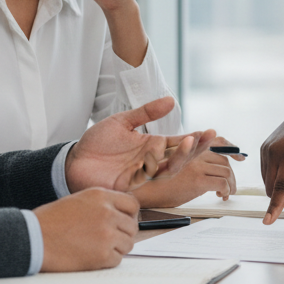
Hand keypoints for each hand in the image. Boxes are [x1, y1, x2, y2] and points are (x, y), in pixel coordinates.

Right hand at [35, 188, 139, 271]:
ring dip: (116, 248)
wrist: (33, 238)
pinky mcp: (102, 254)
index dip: (129, 215)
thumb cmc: (50, 221)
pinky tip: (92, 257)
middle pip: (132, 226)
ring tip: (97, 248)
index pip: (132, 205)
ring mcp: (106, 234)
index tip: (123, 223)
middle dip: (122, 234)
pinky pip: (117, 259)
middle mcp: (107, 213)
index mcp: (101, 196)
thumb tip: (121, 215)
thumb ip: (101, 204)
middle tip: (109, 239)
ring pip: (128, 244)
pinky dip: (107, 261)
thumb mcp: (78, 200)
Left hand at [67, 96, 215, 191]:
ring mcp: (142, 173)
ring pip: (169, 168)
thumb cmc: (97, 143)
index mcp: (152, 146)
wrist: (74, 161)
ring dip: (181, 156)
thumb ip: (146, 112)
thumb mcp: (123, 121)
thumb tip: (171, 100)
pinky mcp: (129, 183)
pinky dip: (156, 165)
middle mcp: (152, 161)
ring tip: (191, 142)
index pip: (179, 143)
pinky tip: (161, 153)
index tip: (209, 132)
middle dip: (196, 148)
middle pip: (180, 157)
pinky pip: (147, 177)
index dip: (195, 139)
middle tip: (209, 137)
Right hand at [133, 136, 241, 207]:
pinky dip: (225, 190)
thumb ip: (187, 163)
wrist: (139, 191)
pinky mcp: (196, 180)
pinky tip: (219, 196)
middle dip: (231, 174)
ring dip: (230, 184)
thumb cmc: (153, 183)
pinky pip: (221, 182)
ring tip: (225, 194)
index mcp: (188, 148)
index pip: (217, 141)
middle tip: (230, 187)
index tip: (240, 158)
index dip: (231, 148)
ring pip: (225, 171)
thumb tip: (207, 174)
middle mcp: (193, 154)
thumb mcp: (171, 168)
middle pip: (224, 159)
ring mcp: (195, 166)